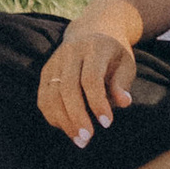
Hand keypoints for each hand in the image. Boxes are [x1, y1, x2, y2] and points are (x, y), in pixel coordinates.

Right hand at [37, 10, 138, 145]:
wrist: (93, 29)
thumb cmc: (114, 52)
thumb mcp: (126, 63)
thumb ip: (123, 82)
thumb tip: (123, 103)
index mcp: (94, 48)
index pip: (91, 79)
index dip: (97, 103)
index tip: (107, 124)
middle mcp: (71, 53)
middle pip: (67, 89)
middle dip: (76, 117)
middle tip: (87, 139)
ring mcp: (55, 61)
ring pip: (51, 95)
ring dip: (63, 121)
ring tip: (78, 139)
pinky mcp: (45, 71)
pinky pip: (43, 97)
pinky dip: (53, 116)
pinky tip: (67, 127)